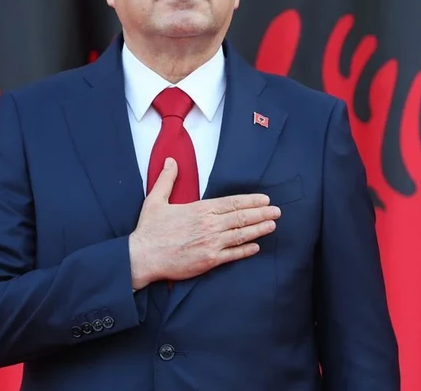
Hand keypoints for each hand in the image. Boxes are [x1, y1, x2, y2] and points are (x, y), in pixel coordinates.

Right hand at [128, 158, 280, 289]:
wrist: (143, 256)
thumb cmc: (149, 230)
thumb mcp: (155, 200)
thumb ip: (167, 180)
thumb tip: (170, 161)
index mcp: (200, 209)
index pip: (232, 202)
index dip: (250, 201)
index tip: (264, 199)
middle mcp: (209, 225)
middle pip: (241, 217)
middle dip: (261, 213)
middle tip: (277, 211)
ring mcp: (211, 243)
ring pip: (241, 234)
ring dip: (259, 229)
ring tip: (272, 225)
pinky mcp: (209, 260)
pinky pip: (233, 254)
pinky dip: (246, 250)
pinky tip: (256, 246)